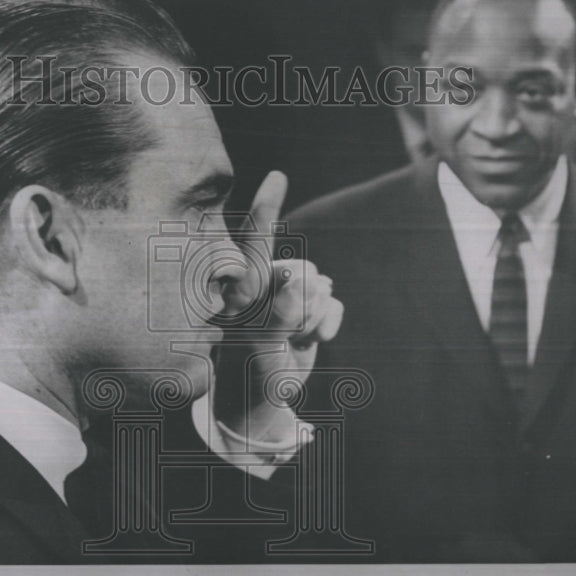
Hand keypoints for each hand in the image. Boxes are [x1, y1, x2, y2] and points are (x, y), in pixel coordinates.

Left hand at [220, 171, 343, 437]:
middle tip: (277, 338)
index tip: (277, 177)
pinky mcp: (311, 304)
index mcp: (242, 284)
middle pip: (303, 272)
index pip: (256, 243)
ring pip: (321, 287)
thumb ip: (276, 314)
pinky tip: (305, 342)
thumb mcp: (258, 348)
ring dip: (310, 321)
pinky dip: (325, 327)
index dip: (268, 209)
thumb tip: (298, 282)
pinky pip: (333, 303)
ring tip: (286, 341)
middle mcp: (266, 280)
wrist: (262, 398)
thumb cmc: (249, 373)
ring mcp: (289, 291)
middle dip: (299, 309)